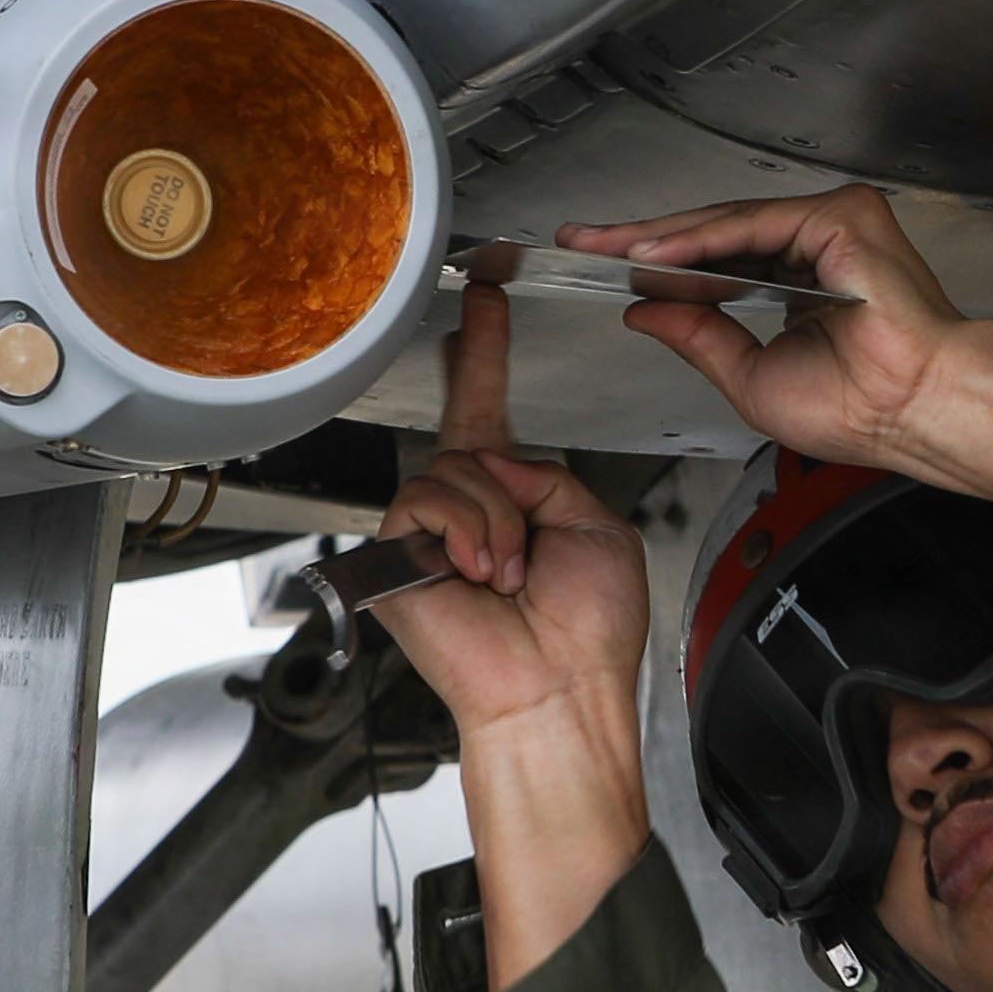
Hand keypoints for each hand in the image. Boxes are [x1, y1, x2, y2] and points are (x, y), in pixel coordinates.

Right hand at [371, 280, 650, 744]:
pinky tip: (481, 577)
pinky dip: (468, 532)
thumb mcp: (596, 525)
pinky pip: (428, 498)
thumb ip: (549, 473)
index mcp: (516, 500)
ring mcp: (428, 533)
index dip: (483, 355)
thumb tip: (493, 459)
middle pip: (468, 435)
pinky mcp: (396, 553)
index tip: (484, 300)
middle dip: (505, 489)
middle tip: (524, 559)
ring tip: (511, 577)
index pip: (489, 410)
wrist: (558, 691)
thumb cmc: (587, 633)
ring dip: (497, 521)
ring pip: (455, 467)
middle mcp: (466, 512)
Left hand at [561, 188, 992, 484]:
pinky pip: (754, 224)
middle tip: (582, 241)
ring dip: (664, 240)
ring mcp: (831, 224)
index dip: (657, 265)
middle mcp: (817, 246)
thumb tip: (644, 311)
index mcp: (802, 285)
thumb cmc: (865, 408)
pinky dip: (702, 241)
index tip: (600, 265)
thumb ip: (699, 338)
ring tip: (607, 252)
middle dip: (643, 241)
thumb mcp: (751, 378)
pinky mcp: (841, 216)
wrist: (917, 411)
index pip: (716, 262)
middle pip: (714, 234)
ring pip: (728, 223)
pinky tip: (655, 258)